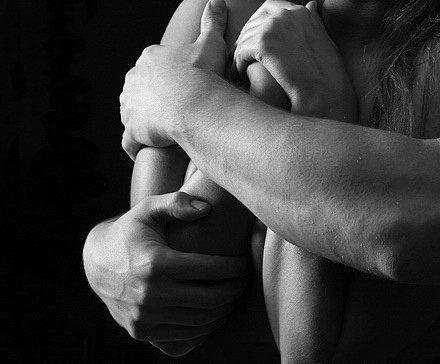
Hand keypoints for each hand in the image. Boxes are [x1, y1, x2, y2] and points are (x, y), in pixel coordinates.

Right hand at [82, 192, 250, 355]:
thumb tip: (206, 208)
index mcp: (156, 265)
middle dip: (236, 290)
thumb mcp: (148, 209)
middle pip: (211, 299)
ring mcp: (144, 317)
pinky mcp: (141, 332)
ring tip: (233, 295)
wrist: (95, 263)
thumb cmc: (130, 231)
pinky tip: (214, 313)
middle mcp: (150, 295)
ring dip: (224, 310)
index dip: (236, 268)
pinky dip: (205, 327)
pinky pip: (184, 336)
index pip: (212, 270)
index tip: (245, 262)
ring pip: (201, 321)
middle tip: (244, 280)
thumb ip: (176, 202)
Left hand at [120, 0, 228, 159]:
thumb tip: (217, 1)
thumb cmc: (203, 74)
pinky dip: (136, 144)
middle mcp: (134, 79)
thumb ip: (212, 23)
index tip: (184, 85)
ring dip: (144, 120)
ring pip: (133, 112)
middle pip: (140, 88)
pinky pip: (130, 140)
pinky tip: (149, 148)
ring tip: (165, 129)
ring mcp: (130, 105)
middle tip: (176, 108)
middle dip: (153, 97)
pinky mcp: (132, 130)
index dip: (169, 76)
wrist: (195, 104)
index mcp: (150, 58)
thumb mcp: (211, 44)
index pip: (154, 66)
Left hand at [234, 0, 356, 121]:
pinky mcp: (263, 43)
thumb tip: (311, 4)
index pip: (271, 6)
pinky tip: (240, 75)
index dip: (260, 21)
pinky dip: (238, 64)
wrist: (324, 93)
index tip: (255, 36)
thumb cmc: (327, 73)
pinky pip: (241, 51)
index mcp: (300, 12)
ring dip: (241, 53)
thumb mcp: (324, 39)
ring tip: (239, 69)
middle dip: (247, 37)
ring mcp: (274, 26)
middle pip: (254, 20)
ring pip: (245, 36)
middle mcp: (287, 13)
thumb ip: (313, 19)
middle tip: (242, 55)